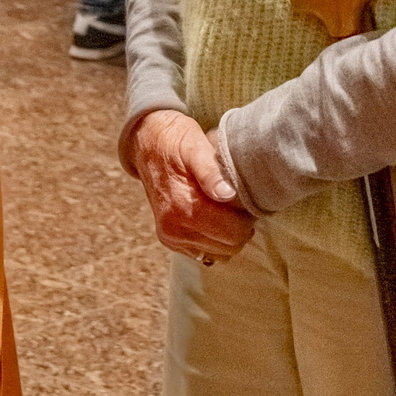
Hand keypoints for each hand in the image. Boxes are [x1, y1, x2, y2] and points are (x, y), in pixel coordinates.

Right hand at [130, 110, 255, 262]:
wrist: (148, 144)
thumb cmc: (176, 141)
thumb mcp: (195, 146)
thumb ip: (211, 172)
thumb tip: (228, 194)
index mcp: (182, 207)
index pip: (232, 233)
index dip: (247, 217)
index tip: (247, 199)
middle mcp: (174, 228)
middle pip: (228, 246)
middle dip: (240, 227)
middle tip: (241, 203)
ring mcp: (171, 237)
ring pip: (218, 254)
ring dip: (228, 235)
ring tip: (228, 209)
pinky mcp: (170, 239)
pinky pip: (204, 253)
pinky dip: (215, 239)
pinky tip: (215, 217)